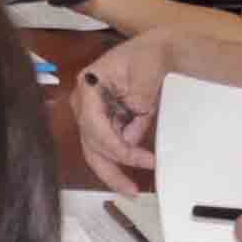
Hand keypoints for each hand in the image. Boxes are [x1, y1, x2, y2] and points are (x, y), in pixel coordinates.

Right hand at [75, 33, 177, 180]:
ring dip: (116, 168)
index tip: (144, 159)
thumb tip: (129, 136)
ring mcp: (93, 113)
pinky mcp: (106, 121)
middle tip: (132, 190)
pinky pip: (111, 145)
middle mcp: (84, 103)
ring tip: (133, 187)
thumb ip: (137, 104)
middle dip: (110, 170)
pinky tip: (141, 159)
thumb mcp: (146, 74)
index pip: (94, 125)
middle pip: (90, 144)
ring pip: (97, 150)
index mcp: (88, 86)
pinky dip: (125, 156)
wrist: (156, 51)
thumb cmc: (147, 55)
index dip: (117, 147)